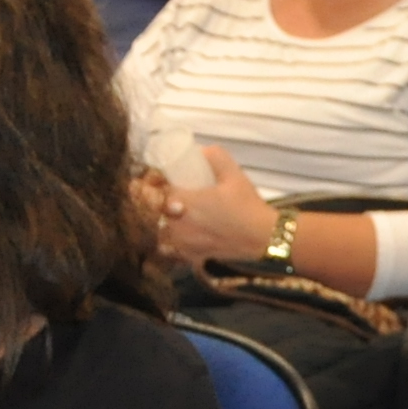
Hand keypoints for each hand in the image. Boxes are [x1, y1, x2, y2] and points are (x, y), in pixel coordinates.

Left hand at [152, 144, 285, 268]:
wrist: (263, 238)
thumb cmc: (247, 205)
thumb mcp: (233, 173)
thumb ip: (214, 156)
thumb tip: (200, 151)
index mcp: (184, 203)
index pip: (149, 194)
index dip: (144, 186)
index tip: (151, 179)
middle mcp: (178, 226)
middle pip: (147, 214)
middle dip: (145, 201)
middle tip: (152, 192)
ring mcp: (183, 245)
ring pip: (155, 233)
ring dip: (155, 222)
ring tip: (164, 213)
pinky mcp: (190, 257)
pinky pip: (168, 250)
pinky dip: (166, 241)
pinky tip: (174, 232)